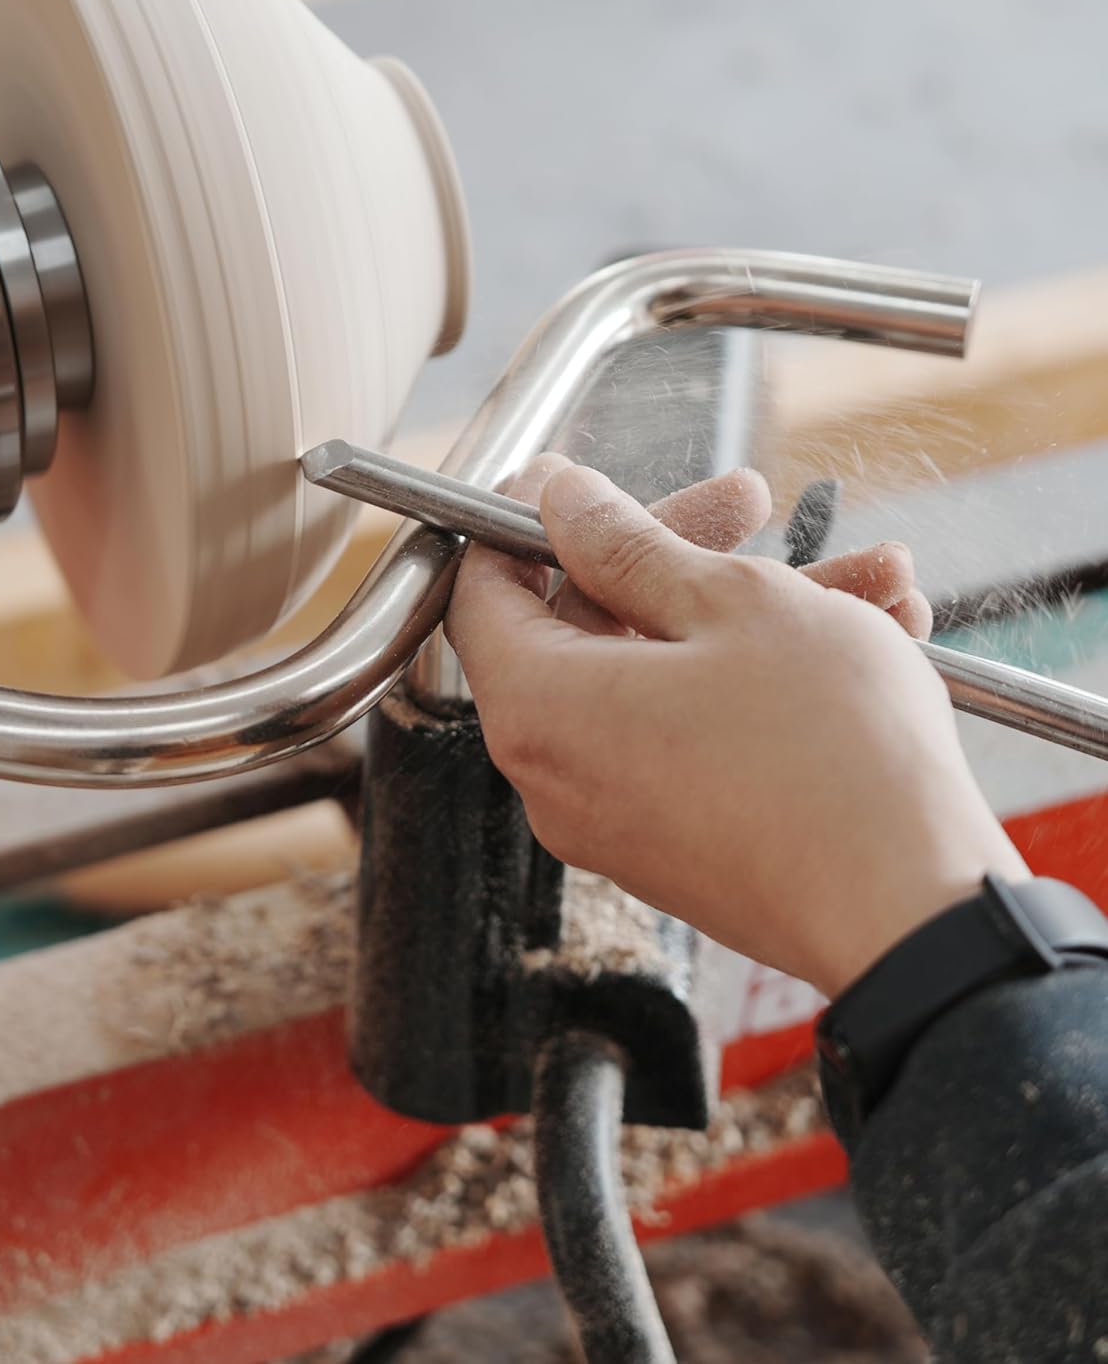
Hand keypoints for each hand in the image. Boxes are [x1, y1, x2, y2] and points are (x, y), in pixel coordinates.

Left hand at [445, 456, 1027, 996]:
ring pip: (659, 676)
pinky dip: (753, 680)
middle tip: (747, 505)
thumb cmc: (828, 758)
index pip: (481, 593)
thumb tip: (562, 506)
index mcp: (540, 708)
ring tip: (860, 575)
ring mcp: (614, 820)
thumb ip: (628, 545)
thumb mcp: (729, 605)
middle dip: (674, 552)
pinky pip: (691, 734)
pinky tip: (861, 638)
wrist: (915, 916)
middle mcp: (556, 775)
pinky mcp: (675, 848)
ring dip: (747, 611)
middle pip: (581, 627)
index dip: (522, 522)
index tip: (572, 479)